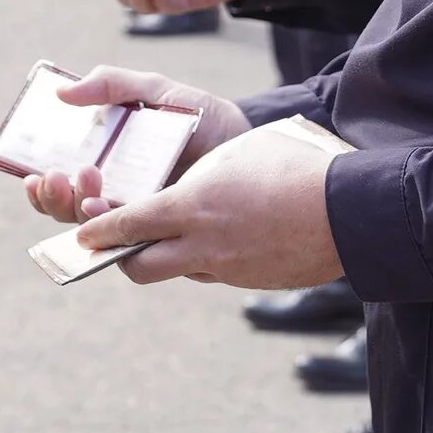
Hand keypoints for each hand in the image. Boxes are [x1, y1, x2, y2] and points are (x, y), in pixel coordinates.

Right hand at [22, 65, 249, 223]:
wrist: (249, 138)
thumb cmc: (199, 115)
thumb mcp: (154, 91)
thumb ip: (112, 85)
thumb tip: (63, 92)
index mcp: (107, 165)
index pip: (63, 184)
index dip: (41, 187)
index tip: (33, 173)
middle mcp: (118, 196)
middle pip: (70, 212)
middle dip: (54, 200)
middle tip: (56, 178)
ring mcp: (142, 216)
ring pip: (95, 231)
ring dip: (79, 212)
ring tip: (87, 184)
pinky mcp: (166, 231)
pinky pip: (134, 242)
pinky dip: (114, 229)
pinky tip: (108, 209)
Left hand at [76, 125, 342, 288]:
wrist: (350, 209)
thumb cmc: (296, 164)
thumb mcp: (240, 152)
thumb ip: (206, 171)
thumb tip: (192, 184)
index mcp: (192, 205)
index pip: (129, 224)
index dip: (100, 229)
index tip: (82, 233)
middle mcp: (203, 243)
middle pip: (140, 266)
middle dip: (120, 259)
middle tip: (112, 247)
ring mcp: (229, 268)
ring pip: (181, 270)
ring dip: (168, 258)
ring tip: (169, 239)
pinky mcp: (254, 280)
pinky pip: (217, 273)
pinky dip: (208, 259)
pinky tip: (222, 239)